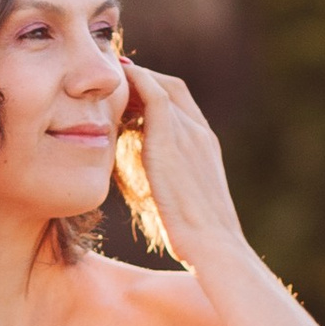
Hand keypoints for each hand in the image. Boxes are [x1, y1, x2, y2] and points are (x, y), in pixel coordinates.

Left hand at [119, 63, 247, 270]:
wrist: (214, 246)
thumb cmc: (197, 236)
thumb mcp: (184, 200)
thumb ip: (169, 182)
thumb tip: (151, 185)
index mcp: (207, 146)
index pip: (183, 103)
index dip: (157, 91)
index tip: (133, 91)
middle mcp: (201, 134)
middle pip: (173, 88)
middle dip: (146, 79)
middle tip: (116, 81)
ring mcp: (188, 135)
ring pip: (162, 88)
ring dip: (136, 80)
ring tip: (110, 83)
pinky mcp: (170, 143)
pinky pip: (154, 96)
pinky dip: (137, 82)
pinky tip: (118, 80)